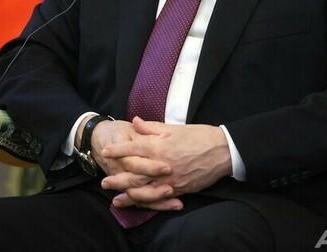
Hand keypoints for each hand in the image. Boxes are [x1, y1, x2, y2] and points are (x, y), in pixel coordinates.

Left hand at [100, 117, 231, 210]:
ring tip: (115, 198)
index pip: (133, 149)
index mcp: (160, 146)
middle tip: (103, 181)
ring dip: (128, 195)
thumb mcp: (174, 127)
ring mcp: (170, 180)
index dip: (118, 150)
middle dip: (117, 178)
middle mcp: (162, 165)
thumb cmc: (199, 136)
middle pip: (134, 174)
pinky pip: (159, 198)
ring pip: (144, 190)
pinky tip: (138, 203)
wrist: (222, 151)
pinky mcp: (179, 190)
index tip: (105, 151)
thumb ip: (151, 127)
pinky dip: (146, 202)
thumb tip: (134, 121)